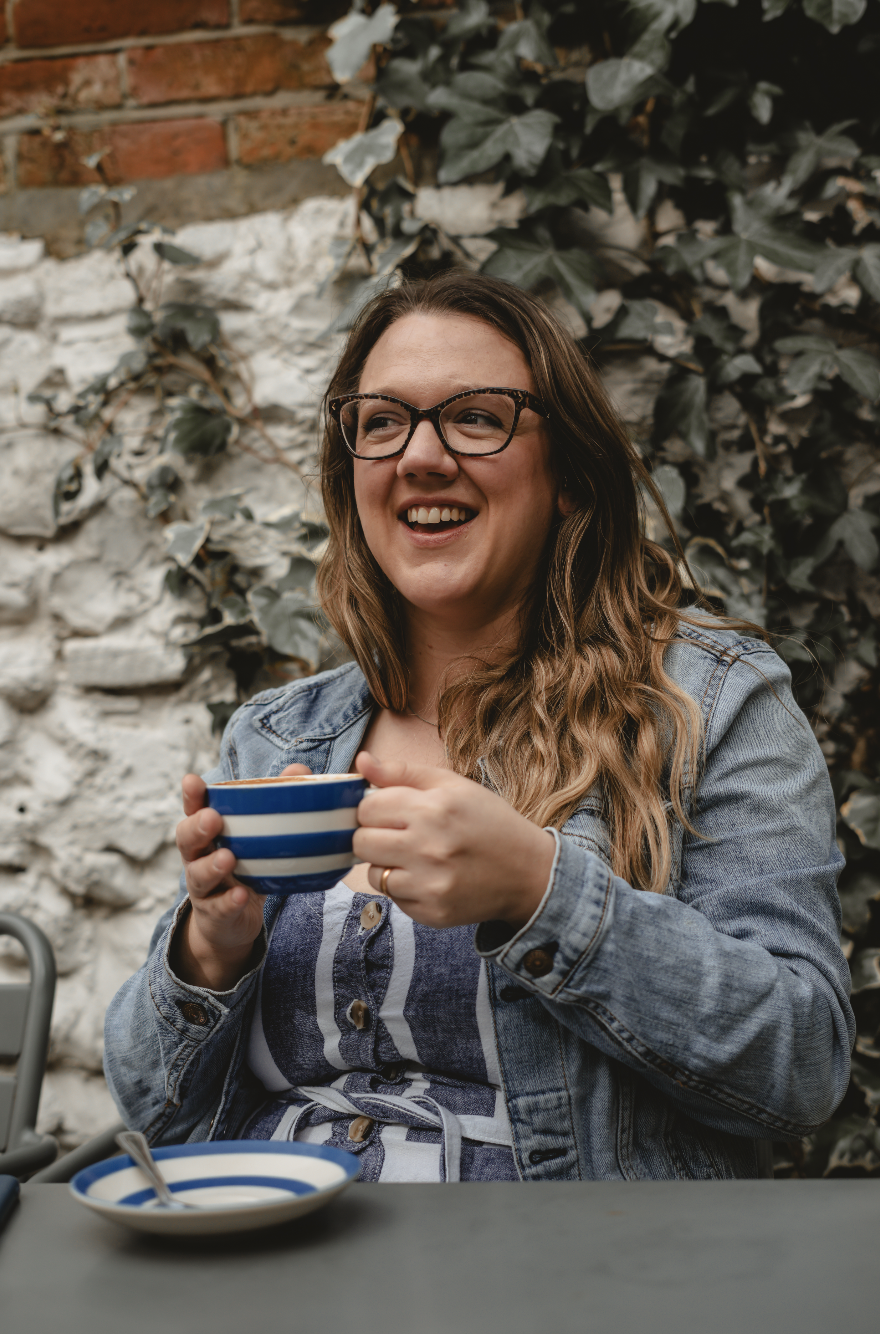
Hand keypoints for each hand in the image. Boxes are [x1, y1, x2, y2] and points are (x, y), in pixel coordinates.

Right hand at [172, 763, 311, 989]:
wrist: (231, 922)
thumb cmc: (244, 868)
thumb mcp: (256, 839)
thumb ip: (272, 804)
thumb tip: (298, 770)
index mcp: (207, 834)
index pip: (194, 811)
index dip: (192, 797)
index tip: (192, 780)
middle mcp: (198, 858)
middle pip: (186, 841)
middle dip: (197, 828)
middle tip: (213, 818)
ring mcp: (204, 888)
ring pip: (198, 875)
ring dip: (211, 866)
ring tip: (229, 858)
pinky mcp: (215, 914)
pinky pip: (218, 908)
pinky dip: (228, 901)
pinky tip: (240, 894)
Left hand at [353, 752, 554, 929]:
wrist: (528, 872)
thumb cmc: (489, 822)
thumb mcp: (453, 786)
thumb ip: (402, 773)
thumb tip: (361, 762)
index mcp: (434, 809)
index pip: (367, 808)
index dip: (374, 808)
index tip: (389, 812)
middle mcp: (429, 848)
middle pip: (362, 842)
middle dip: (373, 835)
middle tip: (397, 834)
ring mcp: (430, 885)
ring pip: (372, 874)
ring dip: (386, 864)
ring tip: (415, 857)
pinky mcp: (432, 912)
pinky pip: (393, 898)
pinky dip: (404, 887)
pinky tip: (428, 877)